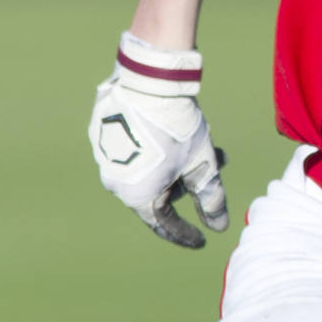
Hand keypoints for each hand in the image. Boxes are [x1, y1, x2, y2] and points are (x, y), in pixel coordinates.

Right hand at [87, 34, 229, 248]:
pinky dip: (157, 150)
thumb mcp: (202, 166)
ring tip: (203, 148)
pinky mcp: (103, 134)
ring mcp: (105, 157)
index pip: (164, 224)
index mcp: (137, 196)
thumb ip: (211, 199)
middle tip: (212, 169)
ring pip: (147, 171)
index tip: (201, 241)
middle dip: (186, 186)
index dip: (185, 234)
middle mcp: (115, 181)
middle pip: (156, 194)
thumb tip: (219, 226)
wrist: (149, 81)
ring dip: (175, 165)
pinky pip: (134, 152)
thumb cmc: (178, 128)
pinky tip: (176, 135)